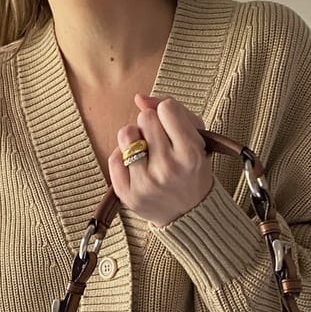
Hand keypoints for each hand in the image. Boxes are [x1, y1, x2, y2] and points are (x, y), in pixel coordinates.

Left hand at [108, 94, 214, 227]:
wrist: (189, 213)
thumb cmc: (192, 170)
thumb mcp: (196, 138)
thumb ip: (174, 111)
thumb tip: (139, 98)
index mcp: (190, 154)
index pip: (167, 108)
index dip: (168, 114)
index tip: (172, 128)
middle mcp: (168, 168)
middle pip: (145, 118)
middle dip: (151, 126)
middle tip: (160, 143)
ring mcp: (145, 182)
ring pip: (126, 134)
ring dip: (134, 138)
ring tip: (145, 151)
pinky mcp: (127, 193)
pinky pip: (114, 157)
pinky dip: (123, 157)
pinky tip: (136, 166)